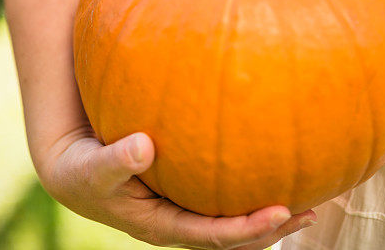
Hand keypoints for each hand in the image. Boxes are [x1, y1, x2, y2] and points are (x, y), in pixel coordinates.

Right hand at [42, 129, 316, 249]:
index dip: (248, 228)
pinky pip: (223, 196)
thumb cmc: (83, 169)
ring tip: (308, 198)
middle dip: (271, 228)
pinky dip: (249, 189)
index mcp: (161, 226)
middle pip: (233, 238)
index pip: (213, 236)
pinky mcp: (186, 192)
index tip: (281, 211)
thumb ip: (116, 159)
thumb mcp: (92, 167)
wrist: (75, 170)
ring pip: (233, 220)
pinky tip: (271, 165)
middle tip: (309, 210)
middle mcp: (179, 223)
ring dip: (268, 215)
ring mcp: (184, 209)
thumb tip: (145, 146)